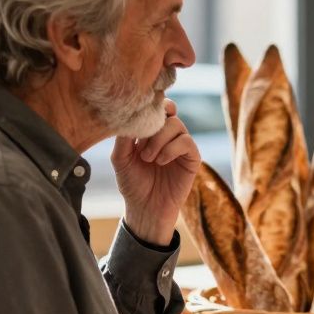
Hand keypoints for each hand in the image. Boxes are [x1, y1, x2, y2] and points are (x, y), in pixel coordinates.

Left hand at [112, 99, 199, 244]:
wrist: (145, 208)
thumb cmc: (132, 183)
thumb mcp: (121, 159)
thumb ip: (123, 138)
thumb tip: (127, 117)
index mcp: (152, 132)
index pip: (158, 108)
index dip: (154, 105)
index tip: (143, 113)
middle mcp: (168, 136)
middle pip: (168, 113)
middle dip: (153, 127)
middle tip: (141, 148)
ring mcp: (181, 146)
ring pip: (177, 125)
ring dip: (159, 140)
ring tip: (148, 158)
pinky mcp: (192, 158)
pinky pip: (186, 142)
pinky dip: (171, 149)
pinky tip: (160, 162)